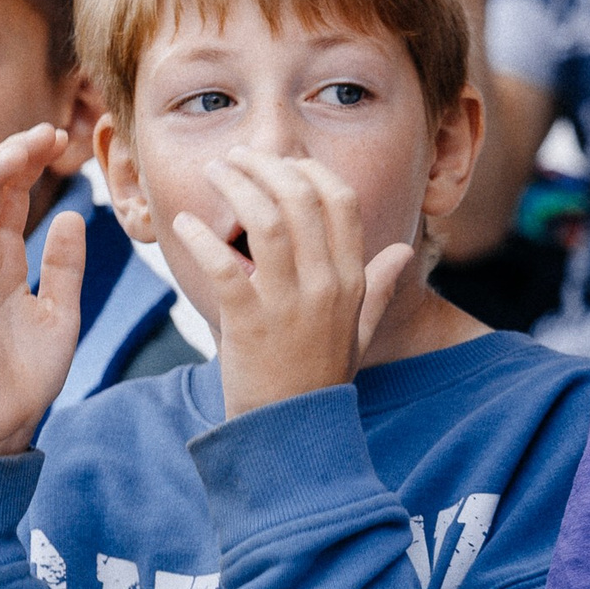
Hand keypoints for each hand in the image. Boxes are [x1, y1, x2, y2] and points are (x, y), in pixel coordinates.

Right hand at [0, 125, 87, 460]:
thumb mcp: (61, 310)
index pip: (13, 196)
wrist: (4, 423)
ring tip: (18, 154)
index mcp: (4, 260)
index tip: (58, 137)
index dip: (29, 164)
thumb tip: (73, 215)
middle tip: (43, 133)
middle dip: (10, 157)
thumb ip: (65, 265)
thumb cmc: (28, 372)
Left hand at [167, 150, 413, 417]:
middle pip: (301, 201)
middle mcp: (325, 285)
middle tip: (237, 156)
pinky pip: (225, 267)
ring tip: (214, 172)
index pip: (341, 202)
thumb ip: (381, 287)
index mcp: (350, 280)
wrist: (290, 432)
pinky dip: (202, 239)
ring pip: (267, 222)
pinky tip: (185, 224)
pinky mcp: (249, 324)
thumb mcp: (359, 331)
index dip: (311, 171)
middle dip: (267, 167)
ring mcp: (288, 304)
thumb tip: (404, 252)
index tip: (283, 160)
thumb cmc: (320, 377)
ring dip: (237, 188)